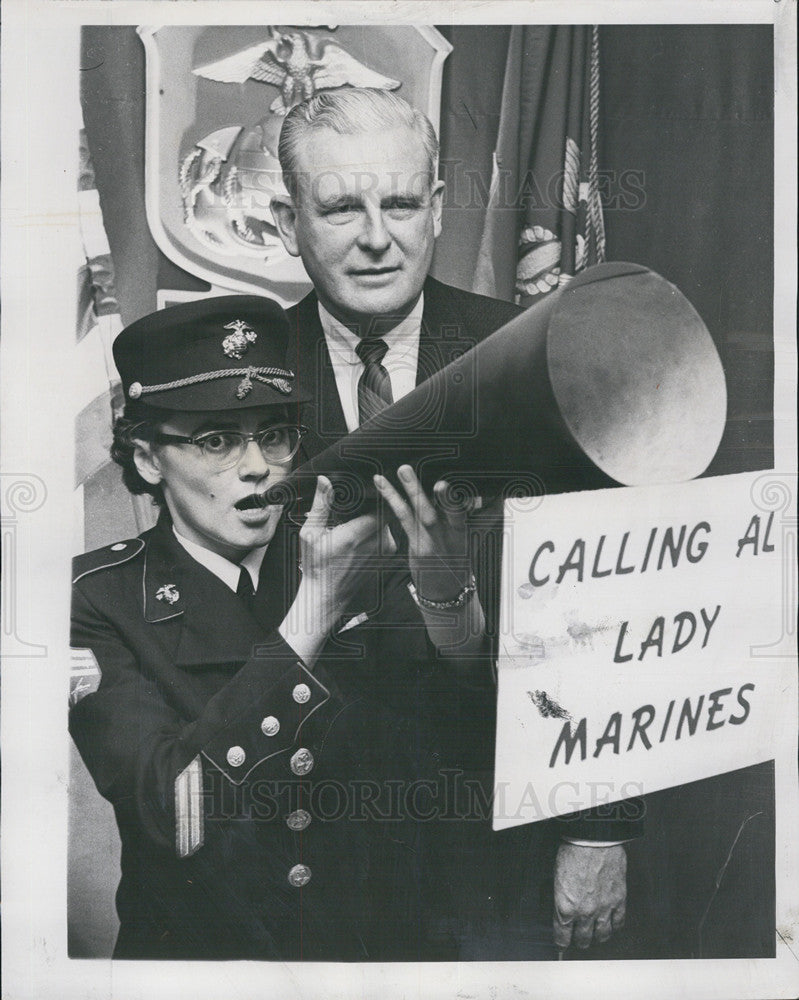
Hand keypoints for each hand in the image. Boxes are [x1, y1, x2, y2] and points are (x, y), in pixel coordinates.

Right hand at [279, 476, 382, 664]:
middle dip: (376, 500)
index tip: (369, 482)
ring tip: (361, 509)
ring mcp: (384, 550)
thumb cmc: (316, 566)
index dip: (377, 491)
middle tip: (363, 495)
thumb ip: (321, 505)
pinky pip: (388, 531)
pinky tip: (363, 525)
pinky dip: (379, 525)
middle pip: (386, 509)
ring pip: (388, 519)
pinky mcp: (386, 554)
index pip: (380, 503)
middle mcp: (376, 542)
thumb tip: (324, 480)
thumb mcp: (311, 533)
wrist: (327, 595)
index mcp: (356, 534)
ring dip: (377, 512)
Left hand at [373, 465, 473, 602]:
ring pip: (423, 513)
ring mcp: (432, 542)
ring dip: (412, 490)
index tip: (468, 489)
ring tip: (404, 470)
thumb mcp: (472, 539)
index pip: (472, 513)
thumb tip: (486, 494)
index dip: (471, 502)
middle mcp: (451, 537)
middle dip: (447, 499)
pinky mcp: (416, 546)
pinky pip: (403, 519)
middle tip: (440, 483)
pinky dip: (392, 499)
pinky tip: (383, 484)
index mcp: (467, 532)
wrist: (446, 592)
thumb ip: (478, 516)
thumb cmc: (459, 560)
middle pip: (452, 515)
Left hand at [553, 843, 626, 949]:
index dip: (561, 943)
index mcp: (565, 907)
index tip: (561, 945)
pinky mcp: (619, 901)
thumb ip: (562, 898)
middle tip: (578, 939)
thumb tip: (564, 907)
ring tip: (595, 935)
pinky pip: (619, 923)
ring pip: (602, 936)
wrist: (593, 839)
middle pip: (583, 940)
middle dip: (579, 941)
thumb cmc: (572, 851)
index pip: (562, 937)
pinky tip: (612, 925)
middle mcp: (584, 913)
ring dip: (597, 937)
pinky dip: (615, 926)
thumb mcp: (557, 877)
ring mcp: (603, 908)